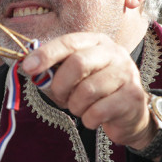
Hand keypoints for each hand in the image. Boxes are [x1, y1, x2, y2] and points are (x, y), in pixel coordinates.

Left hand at [21, 33, 155, 149]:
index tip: (28, 67)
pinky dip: (89, 120)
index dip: (47, 54)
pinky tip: (94, 118)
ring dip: (75, 106)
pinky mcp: (133, 96)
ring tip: (80, 108)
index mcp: (96, 42)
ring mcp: (126, 73)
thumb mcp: (74, 78)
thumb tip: (29, 69)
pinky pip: (98, 111)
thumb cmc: (95, 93)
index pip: (69, 42)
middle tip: (59, 97)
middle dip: (61, 85)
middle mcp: (114, 53)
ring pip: (87, 90)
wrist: (129, 115)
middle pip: (78, 63)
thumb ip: (54, 72)